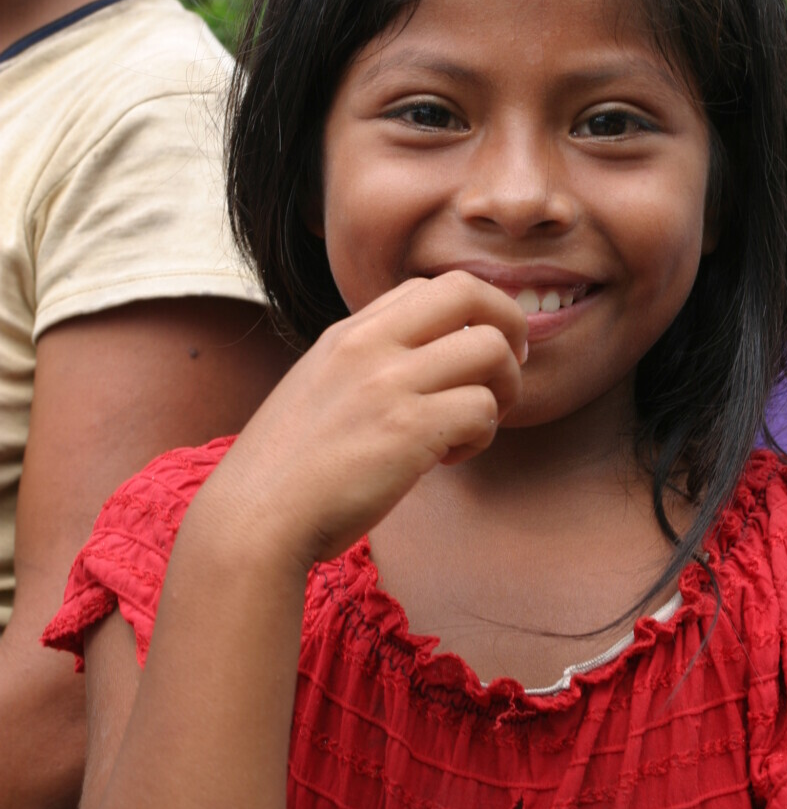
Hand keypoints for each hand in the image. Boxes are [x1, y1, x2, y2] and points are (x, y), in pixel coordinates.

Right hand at [189, 272, 526, 573]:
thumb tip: (424, 367)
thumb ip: (364, 368)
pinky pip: (483, 408)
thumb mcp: (317, 391)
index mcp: (347, 335)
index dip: (469, 315)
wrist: (254, 521)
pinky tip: (447, 459)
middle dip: (509, 325)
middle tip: (508, 372)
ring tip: (472, 427)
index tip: (474, 356)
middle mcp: (369, 345)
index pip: (429, 286)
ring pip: (491, 349)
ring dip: (503, 390)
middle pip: (469, 290)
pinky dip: (481, 435)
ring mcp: (389, 383)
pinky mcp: (410, 429)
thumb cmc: (287, 474)